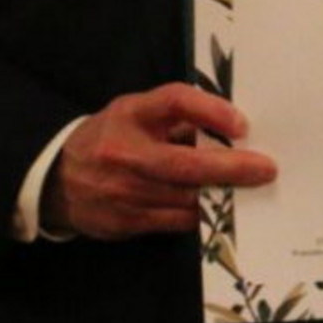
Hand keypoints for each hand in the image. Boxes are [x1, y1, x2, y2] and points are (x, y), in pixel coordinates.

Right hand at [40, 82, 276, 240]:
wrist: (55, 182)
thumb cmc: (111, 138)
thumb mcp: (135, 114)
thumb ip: (176, 117)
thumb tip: (232, 128)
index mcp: (130, 114)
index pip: (174, 101)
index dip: (211, 110)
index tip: (242, 124)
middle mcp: (124, 152)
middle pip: (184, 163)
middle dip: (231, 168)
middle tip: (266, 169)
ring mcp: (123, 191)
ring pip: (185, 198)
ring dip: (223, 195)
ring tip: (253, 190)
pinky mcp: (125, 222)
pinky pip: (175, 221)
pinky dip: (202, 216)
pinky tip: (222, 210)